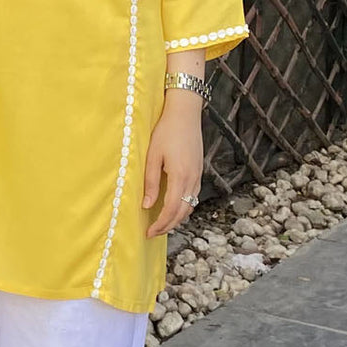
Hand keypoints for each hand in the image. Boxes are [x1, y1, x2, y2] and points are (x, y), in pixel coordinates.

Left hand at [142, 98, 203, 236]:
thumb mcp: (152, 156)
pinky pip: (193, 196)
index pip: (171, 210)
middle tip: (153, 233)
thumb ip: (151, 182)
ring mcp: (198, 175)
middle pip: (183, 212)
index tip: (149, 233)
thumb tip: (147, 205)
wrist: (185, 112)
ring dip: (177, 219)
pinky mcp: (199, 171)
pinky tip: (173, 207)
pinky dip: (184, 207)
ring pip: (190, 206)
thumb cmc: (166, 131)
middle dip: (168, 226)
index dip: (160, 224)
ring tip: (162, 224)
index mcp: (180, 176)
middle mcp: (193, 179)